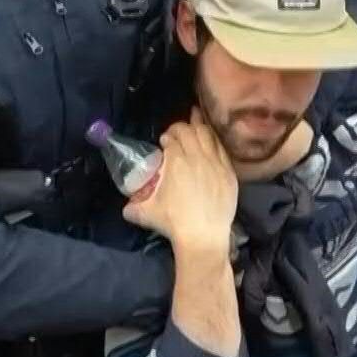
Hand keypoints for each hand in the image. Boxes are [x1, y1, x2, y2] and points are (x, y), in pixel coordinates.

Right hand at [123, 112, 238, 256]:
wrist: (203, 236)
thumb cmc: (174, 223)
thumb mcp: (146, 214)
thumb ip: (133, 207)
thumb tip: (126, 207)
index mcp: (176, 162)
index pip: (172, 138)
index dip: (168, 136)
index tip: (165, 140)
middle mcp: (197, 157)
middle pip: (190, 131)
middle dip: (181, 127)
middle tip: (177, 130)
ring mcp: (216, 164)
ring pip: (209, 135)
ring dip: (200, 127)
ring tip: (196, 121)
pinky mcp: (229, 173)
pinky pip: (222, 149)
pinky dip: (215, 141)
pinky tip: (212, 140)